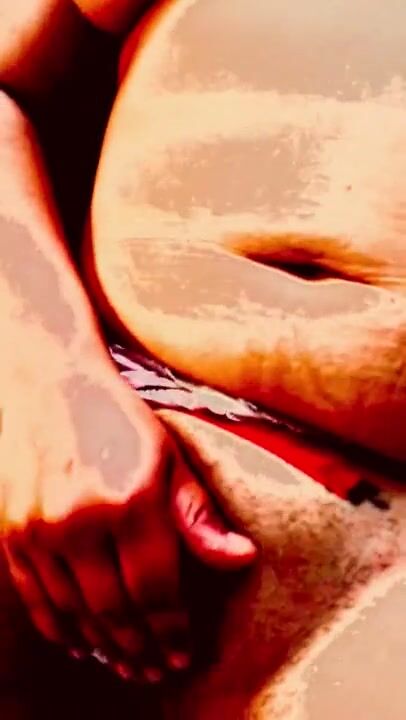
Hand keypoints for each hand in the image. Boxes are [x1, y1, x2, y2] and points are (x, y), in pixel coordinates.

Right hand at [0, 351, 255, 682]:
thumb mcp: (169, 457)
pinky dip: (59, 628)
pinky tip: (80, 641)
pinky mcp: (13, 531)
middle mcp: (83, 518)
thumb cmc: (118, 420)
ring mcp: (41, 527)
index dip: (171, 630)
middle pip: (115, 610)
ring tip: (124, 664)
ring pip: (75, 612)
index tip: (182, 655)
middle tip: (154, 671)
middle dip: (140, 648)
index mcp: (133, 499)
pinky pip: (36, 598)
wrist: (49, 383)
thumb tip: (241, 558)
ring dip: (102, 646)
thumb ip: (198, 514)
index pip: (156, 590)